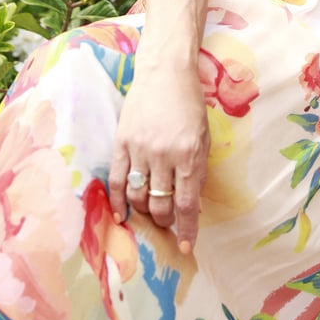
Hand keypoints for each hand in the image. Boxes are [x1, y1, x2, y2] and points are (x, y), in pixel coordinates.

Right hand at [108, 56, 209, 254]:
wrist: (165, 72)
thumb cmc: (189, 104)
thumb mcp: (203, 137)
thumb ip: (197, 171)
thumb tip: (191, 207)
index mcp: (189, 153)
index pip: (187, 203)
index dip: (186, 230)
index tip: (185, 247)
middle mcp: (164, 154)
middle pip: (161, 204)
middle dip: (165, 221)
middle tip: (167, 223)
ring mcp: (140, 149)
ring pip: (138, 197)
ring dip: (144, 213)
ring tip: (150, 213)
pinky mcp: (121, 142)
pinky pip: (117, 181)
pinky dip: (117, 203)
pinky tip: (120, 215)